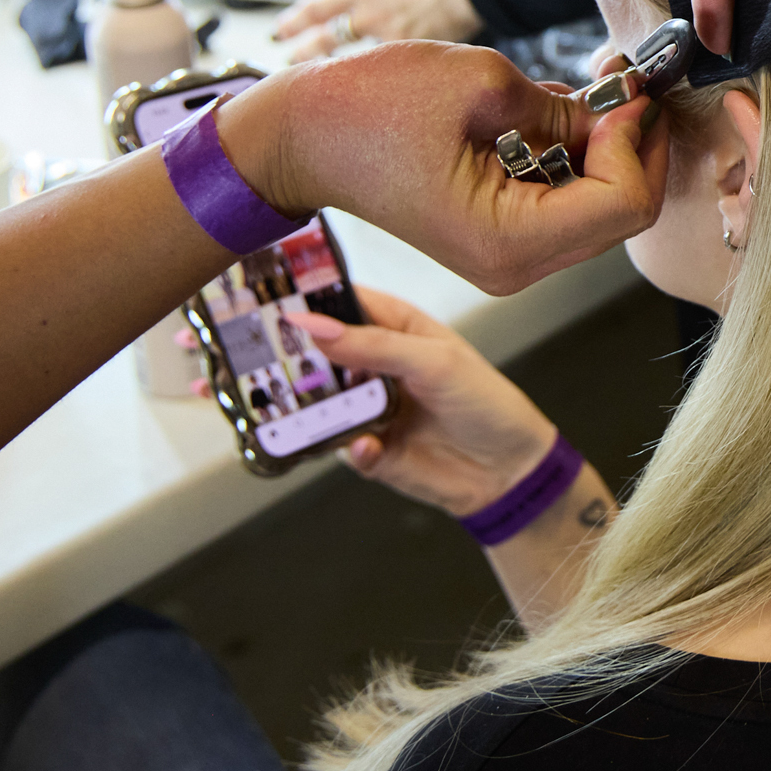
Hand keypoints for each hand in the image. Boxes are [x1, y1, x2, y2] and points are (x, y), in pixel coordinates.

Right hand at [214, 41, 668, 293]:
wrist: (303, 134)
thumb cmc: (370, 106)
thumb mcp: (483, 85)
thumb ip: (564, 108)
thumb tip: (624, 110)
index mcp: (508, 242)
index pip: (623, 205)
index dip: (636, 139)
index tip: (626, 86)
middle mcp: (514, 265)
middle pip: (621, 214)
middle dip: (633, 143)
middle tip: (625, 79)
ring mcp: (508, 256)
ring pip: (600, 207)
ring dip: (608, 146)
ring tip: (594, 85)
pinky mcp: (500, 235)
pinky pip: (566, 201)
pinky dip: (578, 156)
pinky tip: (561, 110)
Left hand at [273, 0, 479, 59]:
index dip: (312, 7)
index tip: (298, 17)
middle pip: (318, 16)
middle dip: (294, 31)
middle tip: (280, 41)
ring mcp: (378, 22)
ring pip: (336, 45)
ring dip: (313, 58)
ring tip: (301, 69)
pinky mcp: (399, 44)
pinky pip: (373, 64)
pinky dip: (361, 76)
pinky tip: (353, 90)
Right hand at [288, 287, 557, 513]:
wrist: (509, 470)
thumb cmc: (486, 402)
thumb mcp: (435, 362)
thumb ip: (374, 344)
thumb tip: (314, 325)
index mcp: (393, 327)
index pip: (340, 302)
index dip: (306, 299)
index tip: (268, 302)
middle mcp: (373, 364)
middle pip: (317, 354)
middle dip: (290, 358)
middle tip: (261, 361)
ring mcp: (368, 407)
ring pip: (319, 404)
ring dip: (309, 408)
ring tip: (308, 408)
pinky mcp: (368, 448)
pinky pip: (340, 447)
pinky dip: (350, 448)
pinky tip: (370, 447)